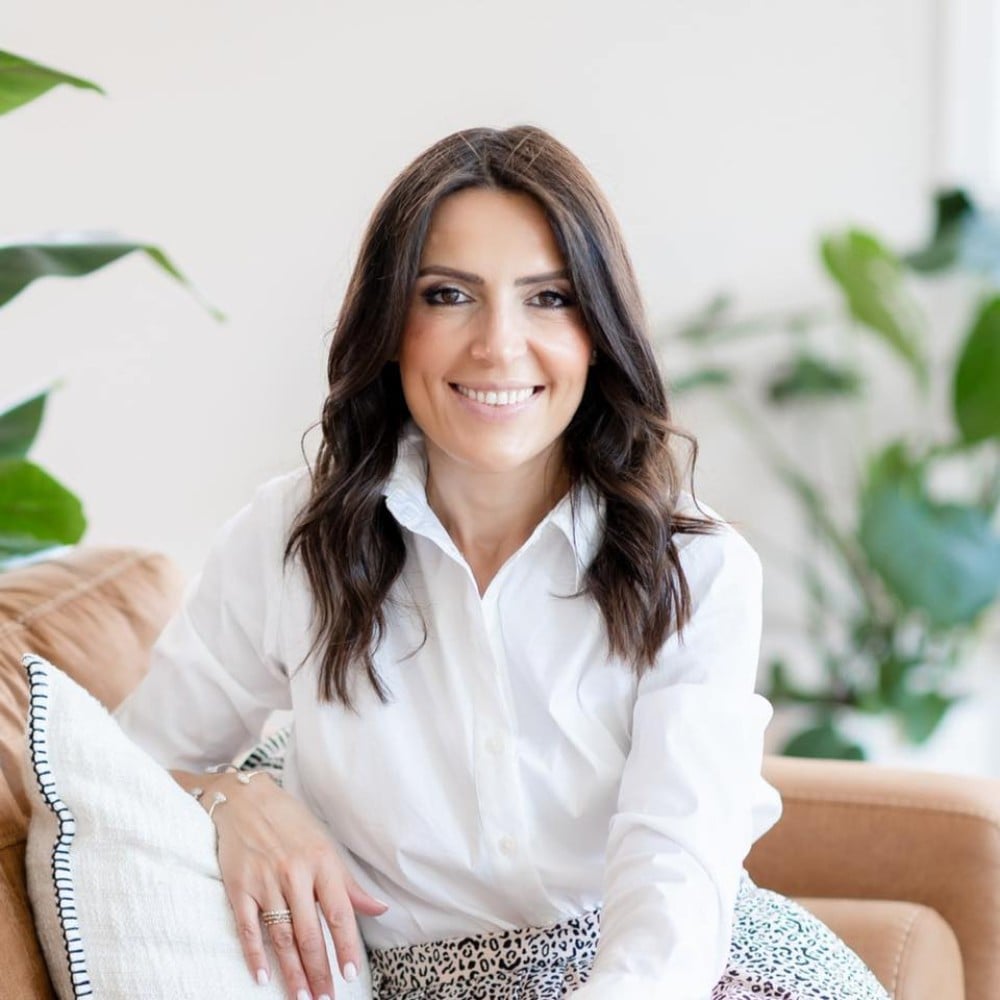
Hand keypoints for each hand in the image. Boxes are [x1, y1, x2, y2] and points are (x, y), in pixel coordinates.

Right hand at [199, 771, 387, 998]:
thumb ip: (349, 884)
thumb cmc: (292, 823)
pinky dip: (254, 954)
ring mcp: (265, 880)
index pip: (338, 913)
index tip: (350, 975)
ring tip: (300, 997)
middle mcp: (295, 873)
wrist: (246, 797)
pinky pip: (248, 926)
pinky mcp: (238, 886)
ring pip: (280, 935)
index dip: (345, 946)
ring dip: (291, 970)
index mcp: (322, 862)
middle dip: (319, 970)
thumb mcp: (325, 845)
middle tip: (325, 998)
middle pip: (309, 932)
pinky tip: (262, 977)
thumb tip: (379, 909)